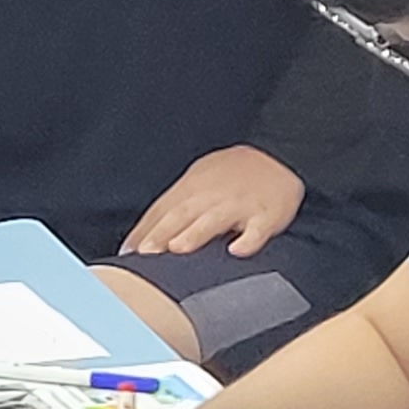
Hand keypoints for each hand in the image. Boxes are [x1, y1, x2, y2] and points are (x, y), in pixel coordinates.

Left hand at [129, 146, 305, 255]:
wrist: (281, 155)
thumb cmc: (233, 175)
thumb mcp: (198, 181)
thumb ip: (173, 207)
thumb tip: (140, 239)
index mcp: (194, 187)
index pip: (163, 209)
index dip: (144, 231)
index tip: (126, 253)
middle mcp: (213, 194)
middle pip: (183, 214)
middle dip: (162, 233)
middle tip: (145, 254)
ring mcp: (240, 204)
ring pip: (216, 219)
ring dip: (196, 233)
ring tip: (179, 249)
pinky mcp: (267, 215)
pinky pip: (258, 229)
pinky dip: (249, 240)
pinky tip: (239, 250)